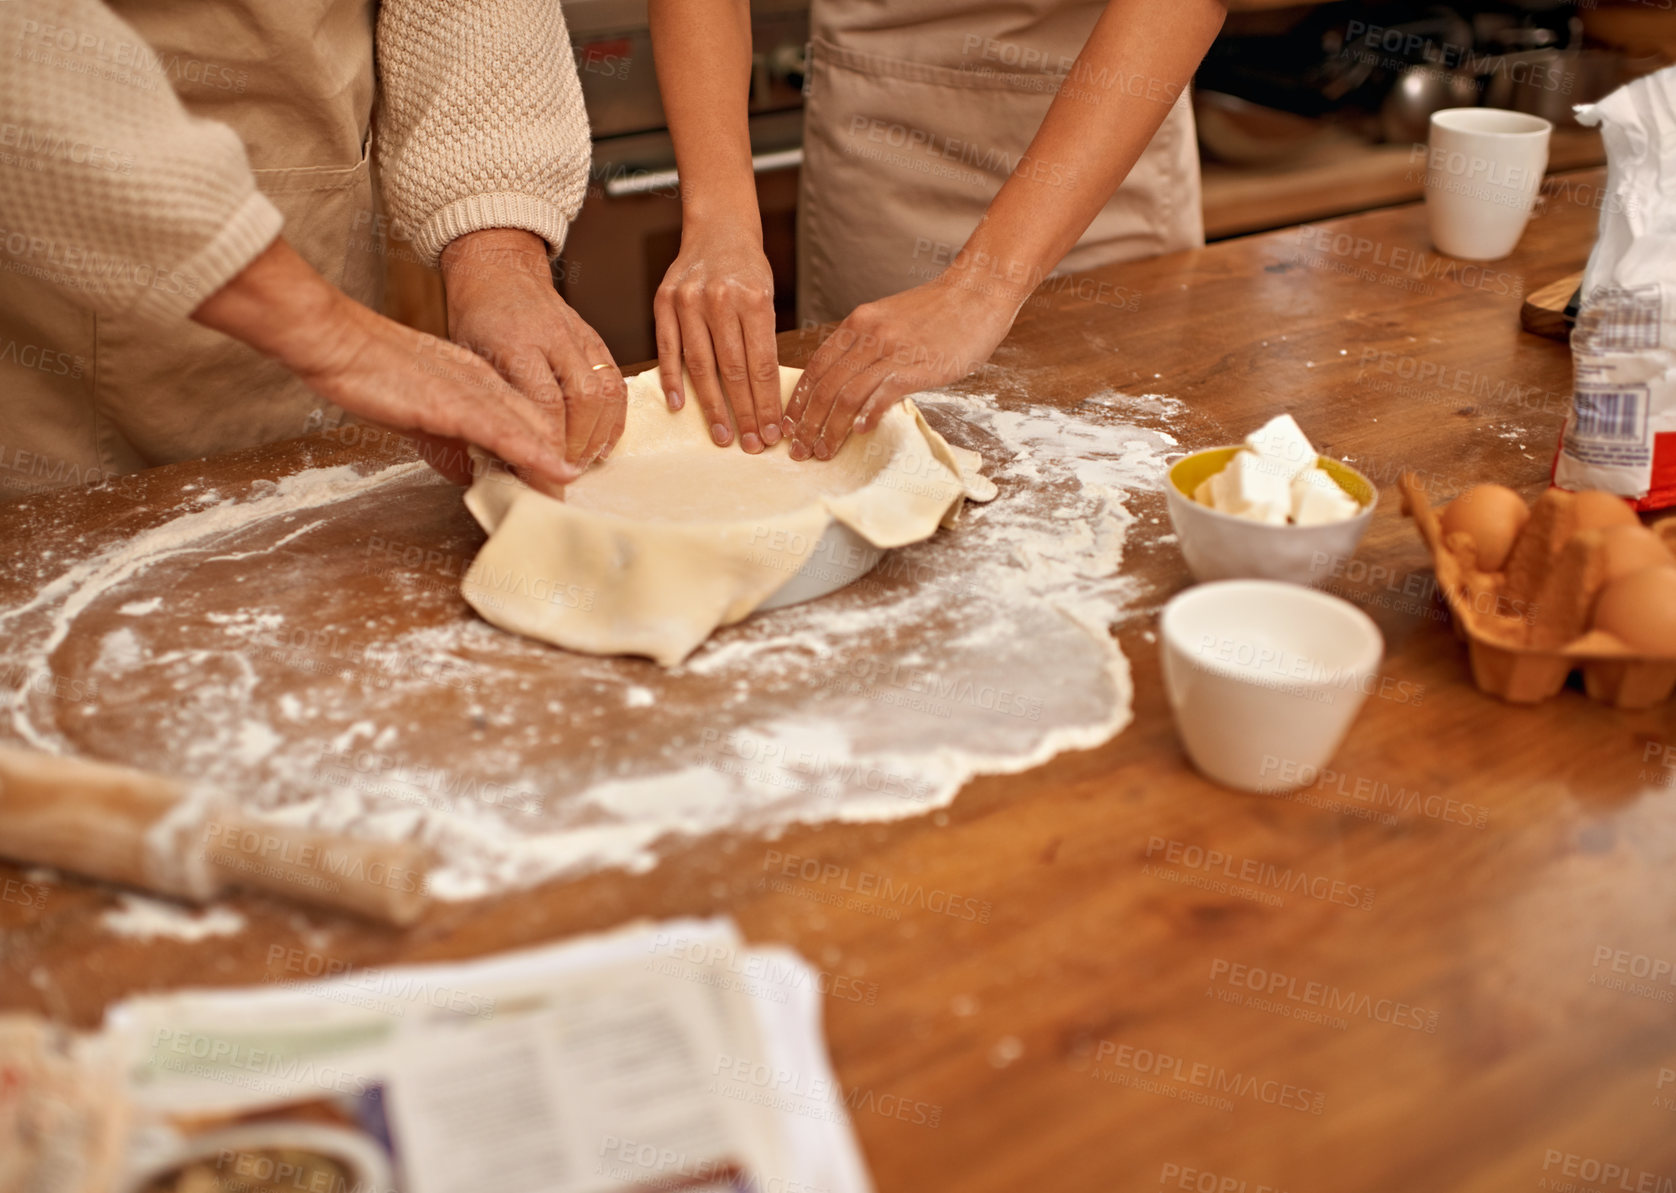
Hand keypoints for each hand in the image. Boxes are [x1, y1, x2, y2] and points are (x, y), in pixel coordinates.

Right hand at [192, 238, 576, 491]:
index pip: (529, 417)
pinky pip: (504, 431)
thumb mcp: (417, 408)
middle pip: (540, 424)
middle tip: (579, 496)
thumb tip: (468, 471)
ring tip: (574, 497)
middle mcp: (485, 383)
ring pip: (531, 429)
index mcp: (479, 379)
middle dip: (561, 462)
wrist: (334, 340)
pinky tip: (556, 472)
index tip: (568, 477)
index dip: (552, 448)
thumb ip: (447, 436)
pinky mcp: (453, 402)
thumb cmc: (366, 369)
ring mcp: (472, 391)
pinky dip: (533, 454)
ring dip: (554, 466)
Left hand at [442, 228, 625, 469]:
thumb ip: (488, 401)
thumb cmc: (477, 320)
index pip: (544, 402)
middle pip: (584, 398)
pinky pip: (616, 381)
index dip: (548, 445)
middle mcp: (553, 336)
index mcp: (514, 340)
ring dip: (601, 433)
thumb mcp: (467, 358)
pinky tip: (603, 440)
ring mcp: (579, 335)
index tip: (542, 475)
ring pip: (607, 389)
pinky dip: (614, 416)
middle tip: (566, 471)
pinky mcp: (595, 339)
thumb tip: (505, 457)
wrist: (501, 271)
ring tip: (587, 460)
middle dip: (579, 443)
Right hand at [653, 227, 781, 452]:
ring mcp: (688, 301)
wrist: (717, 229)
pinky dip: (673, 380)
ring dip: (712, 406)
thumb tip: (765, 398)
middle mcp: (719, 300)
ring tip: (722, 435)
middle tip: (751, 445)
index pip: (761, 364)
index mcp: (753, 300)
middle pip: (733, 370)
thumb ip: (762, 340)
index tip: (773, 432)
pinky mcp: (663, 302)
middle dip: (744, 413)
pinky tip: (680, 406)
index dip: (767, 403)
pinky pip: (668, 349)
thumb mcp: (766, 297)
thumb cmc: (748, 270)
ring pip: (701, 365)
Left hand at [785, 274, 1016, 460]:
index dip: (799, 400)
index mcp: (858, 323)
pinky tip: (859, 432)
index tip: (791, 425)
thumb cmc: (940, 311)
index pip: (816, 366)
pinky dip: (866, 416)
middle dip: (807, 423)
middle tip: (800, 450)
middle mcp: (868, 335)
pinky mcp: (915, 368)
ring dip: (830, 429)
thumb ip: (869, 345)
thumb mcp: (891, 319)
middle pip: (825, 386)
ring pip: (846, 396)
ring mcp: (891, 351)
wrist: (977, 293)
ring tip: (824, 451)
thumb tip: (851, 380)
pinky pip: (880, 396)